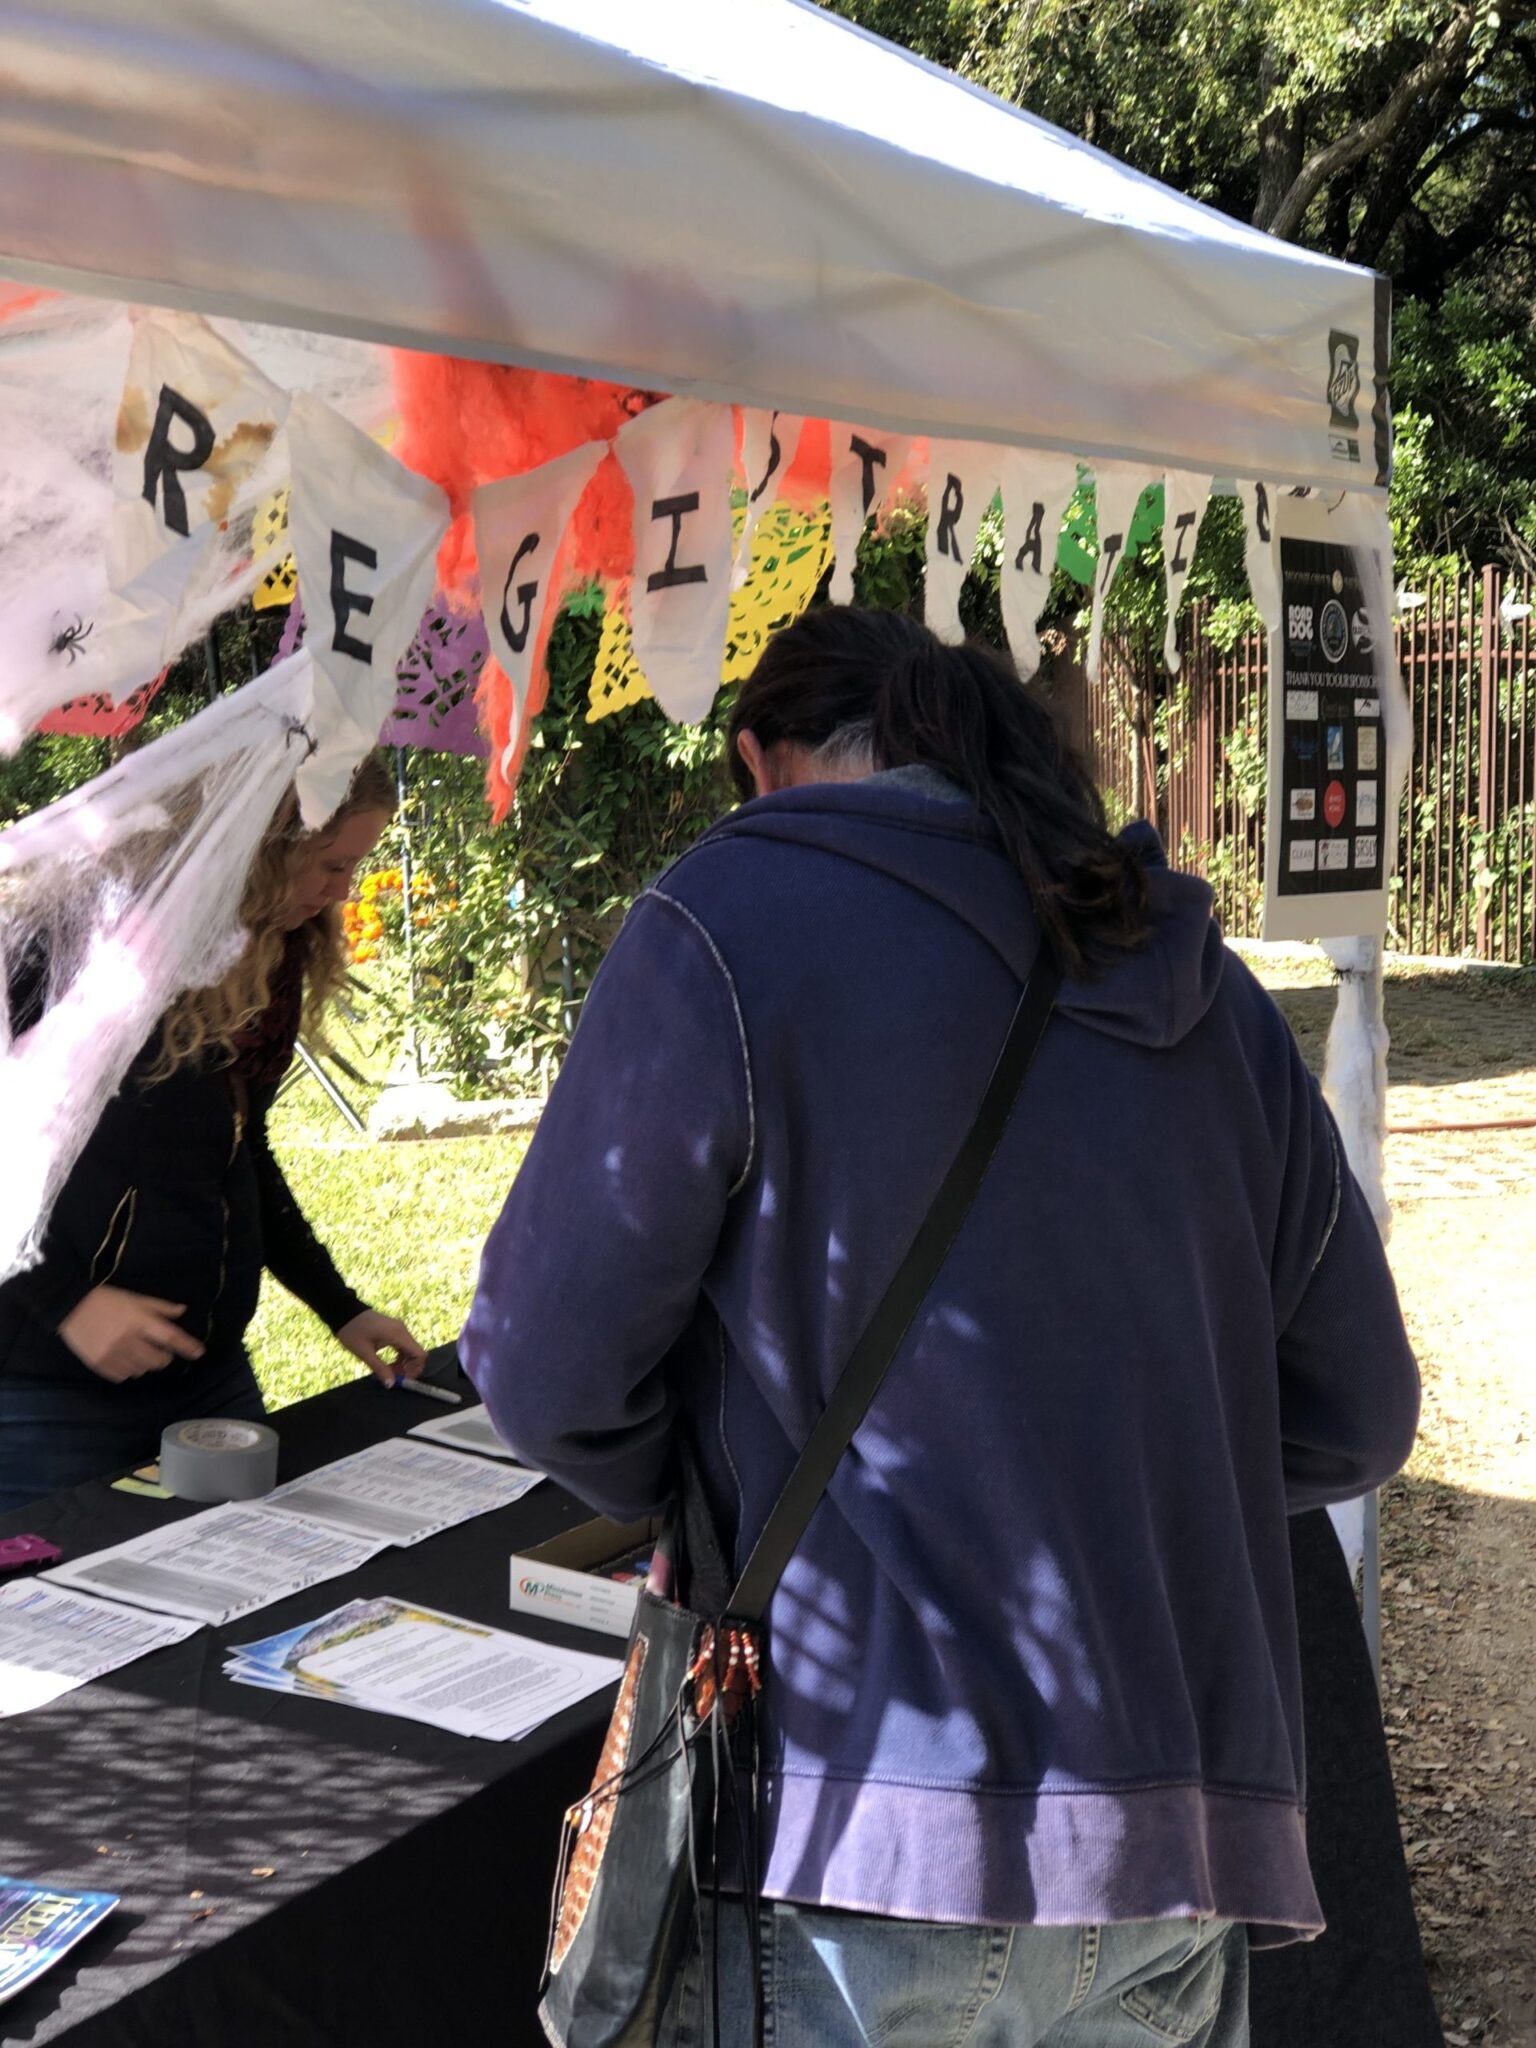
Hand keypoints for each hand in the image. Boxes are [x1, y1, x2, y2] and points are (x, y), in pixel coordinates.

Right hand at [58, 1286, 205, 1382]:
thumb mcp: (135, 1298)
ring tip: (137, 1351)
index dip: (187, 1346)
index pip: (170, 1337)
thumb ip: (159, 1307)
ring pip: (142, 1370)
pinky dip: (128, 1370)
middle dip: (164, 1356)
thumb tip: (182, 1311)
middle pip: (158, 1360)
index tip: (199, 1353)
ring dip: (145, 1363)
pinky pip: (123, 1376)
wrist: (70, 1307)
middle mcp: (128, 1340)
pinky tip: (123, 1358)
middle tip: (159, 1349)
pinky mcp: (99, 1365)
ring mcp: (112, 1354)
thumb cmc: (108, 1299)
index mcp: (139, 1320)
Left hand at [335, 1310, 427, 1385]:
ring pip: (409, 1351)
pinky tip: (387, 1364)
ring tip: (387, 1372)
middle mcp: (402, 1330)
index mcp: (398, 1334)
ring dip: (402, 1364)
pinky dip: (398, 1357)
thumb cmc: (353, 1331)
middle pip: (416, 1353)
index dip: (416, 1370)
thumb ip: (379, 1369)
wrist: (344, 1312)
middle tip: (393, 1378)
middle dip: (408, 1369)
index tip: (402, 1379)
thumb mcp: (364, 1352)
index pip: (420, 1354)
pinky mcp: (393, 1330)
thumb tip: (391, 1385)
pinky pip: (402, 1346)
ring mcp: (398, 1329)